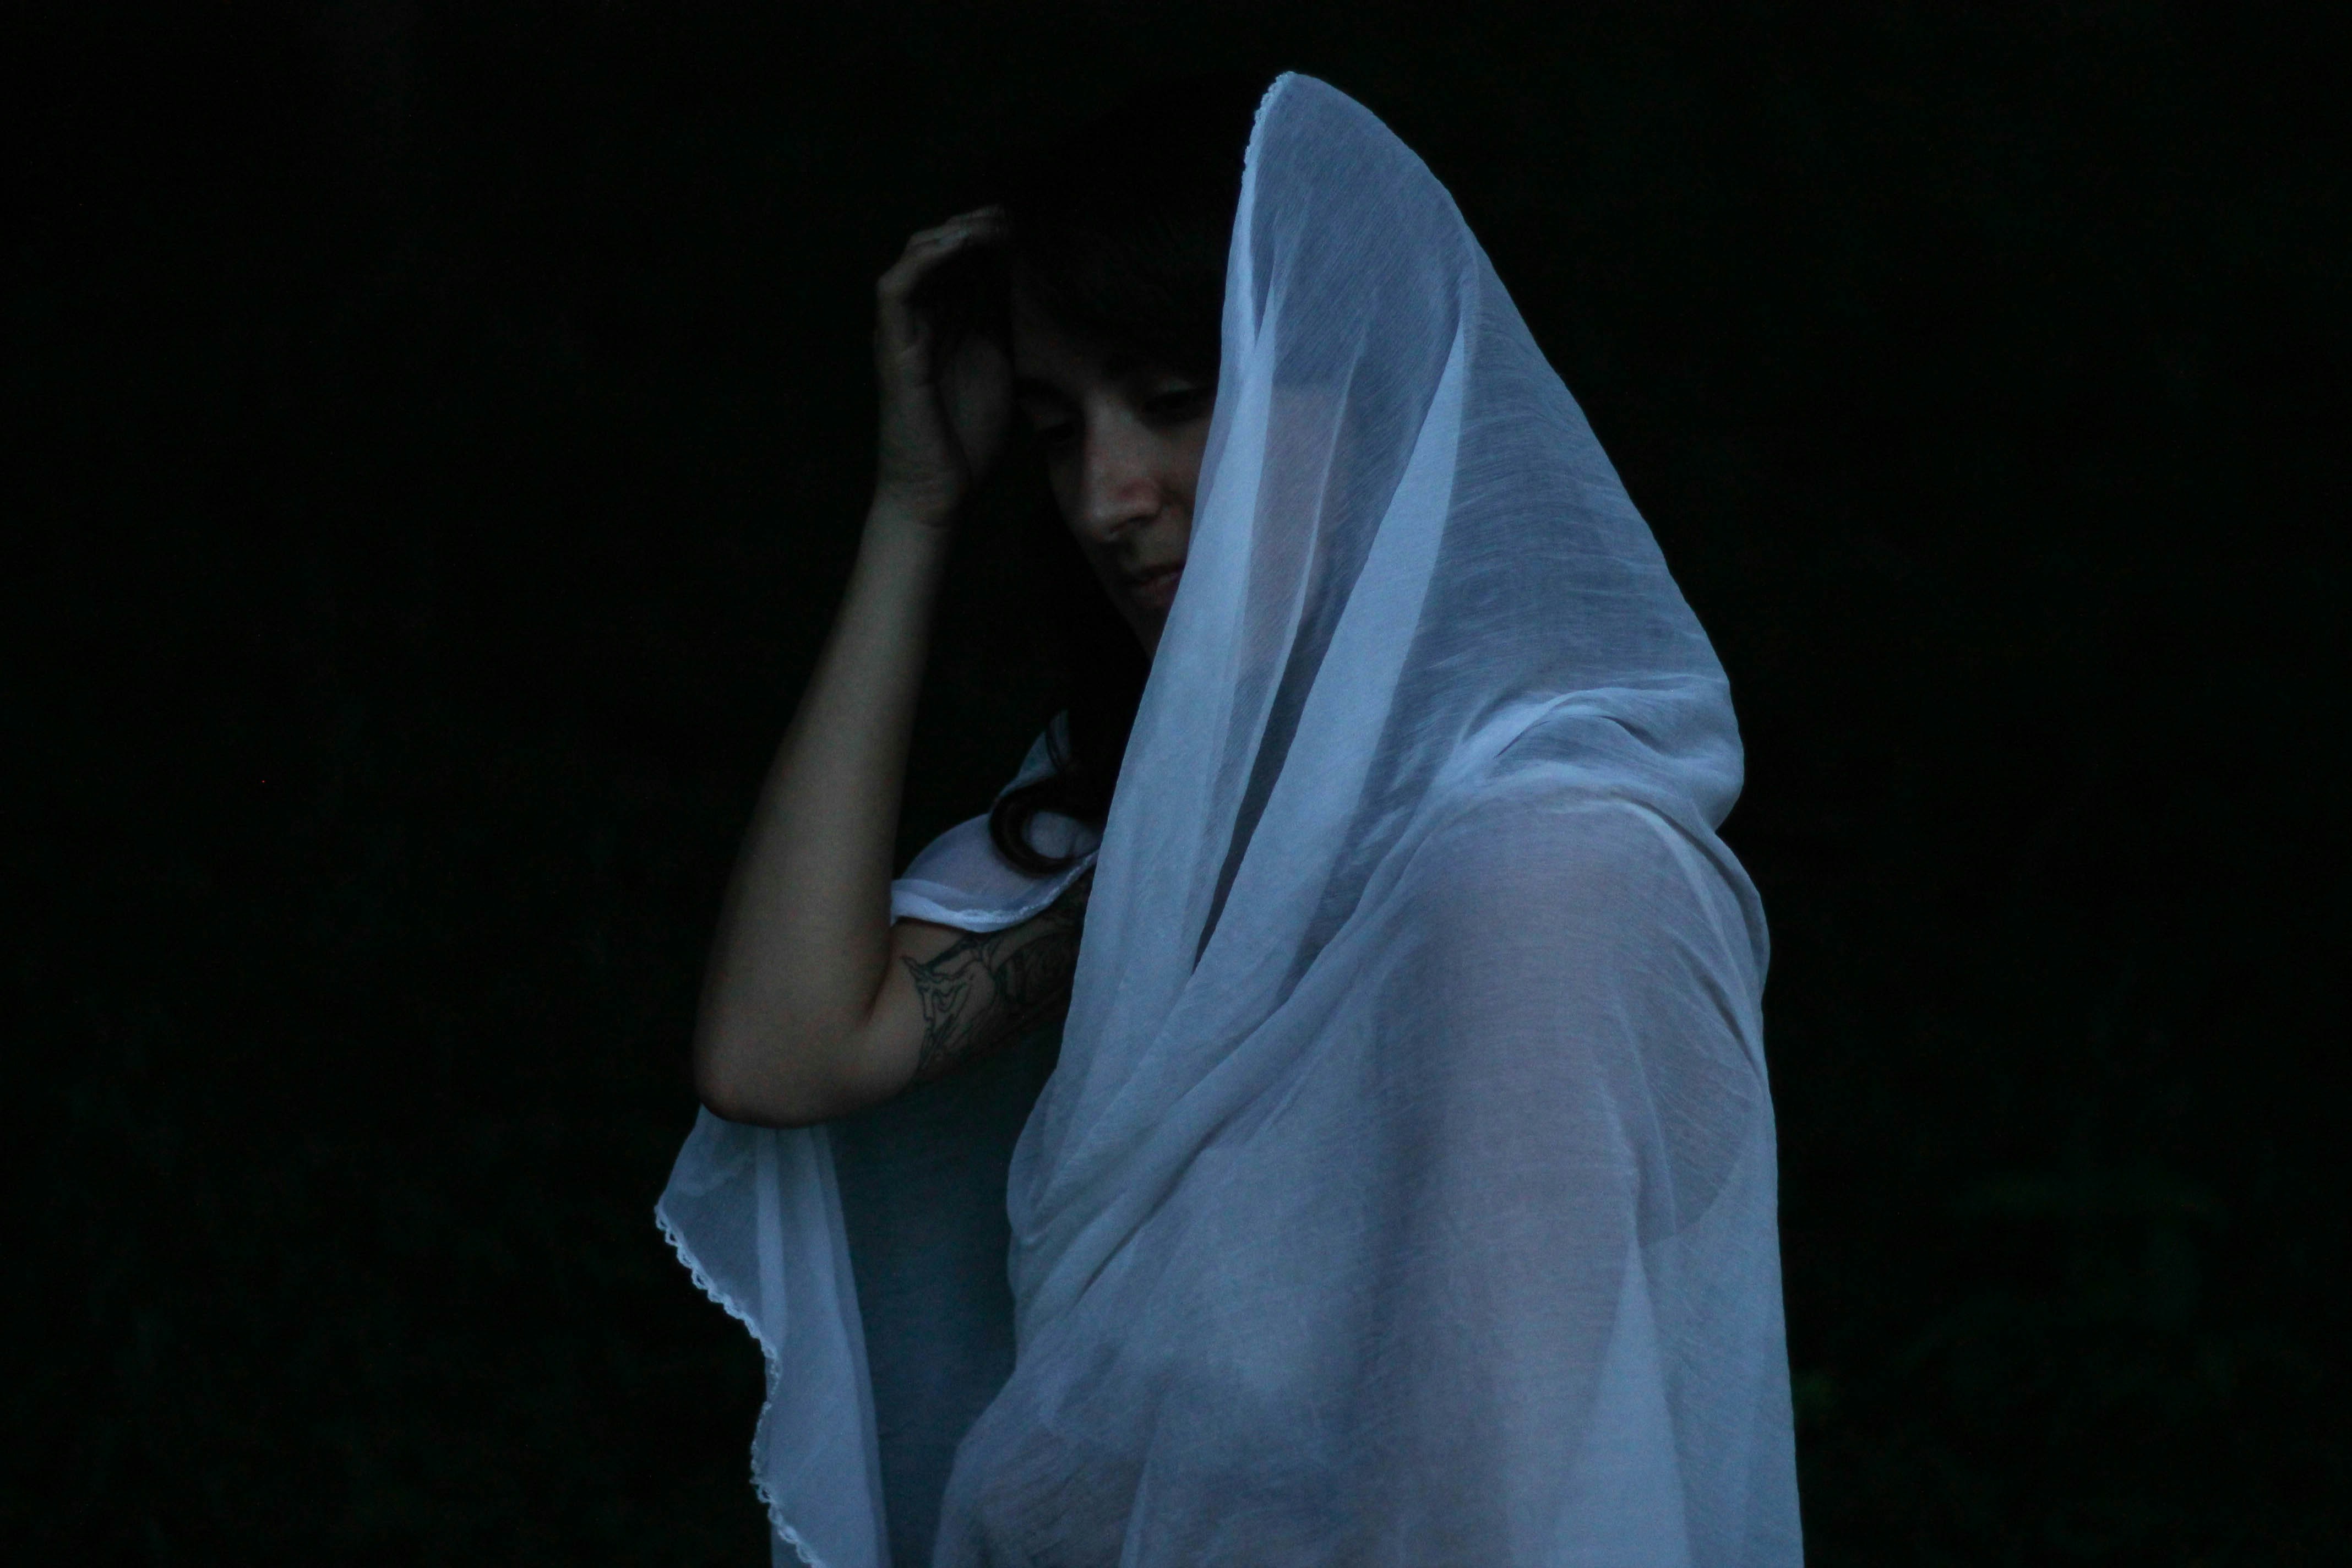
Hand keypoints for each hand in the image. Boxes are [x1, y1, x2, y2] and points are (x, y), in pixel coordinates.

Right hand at [870, 208, 1011, 527]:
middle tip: (1006, 216)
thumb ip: (1002, 319)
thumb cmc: (967, 438)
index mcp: (946, 323)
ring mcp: (902, 332)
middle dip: (972, 227)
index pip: (961, 262)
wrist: (942, 491)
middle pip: (938, 251)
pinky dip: (923, 261)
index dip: (988, 236)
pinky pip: (895, 290)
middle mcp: (920, 319)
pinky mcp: (893, 350)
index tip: (1022, 224)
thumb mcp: (998, 363)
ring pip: (912, 260)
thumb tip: (1019, 272)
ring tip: (987, 225)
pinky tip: (955, 246)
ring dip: (950, 235)